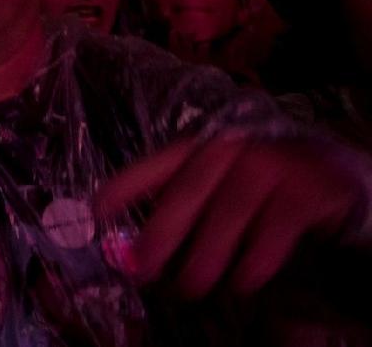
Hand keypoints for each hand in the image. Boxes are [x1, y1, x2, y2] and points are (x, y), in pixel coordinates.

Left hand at [96, 133, 371, 298]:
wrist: (340, 174)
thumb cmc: (267, 186)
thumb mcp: (222, 187)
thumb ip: (184, 210)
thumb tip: (135, 252)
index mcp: (201, 148)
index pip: (154, 166)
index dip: (123, 187)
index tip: (96, 213)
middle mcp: (230, 149)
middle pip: (187, 192)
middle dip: (160, 234)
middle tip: (142, 270)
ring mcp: (269, 165)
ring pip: (228, 213)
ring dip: (207, 256)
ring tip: (193, 288)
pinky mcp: (304, 189)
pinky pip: (273, 230)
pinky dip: (256, 260)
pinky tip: (244, 282)